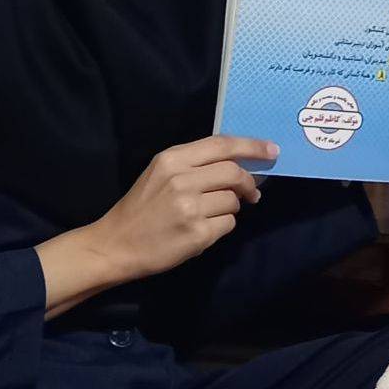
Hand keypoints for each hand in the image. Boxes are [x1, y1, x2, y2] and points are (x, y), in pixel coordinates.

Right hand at [86, 135, 278, 281]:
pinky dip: (223, 226)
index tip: (272, 150)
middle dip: (249, 182)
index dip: (251, 145)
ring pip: (234, 200)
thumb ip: (194, 163)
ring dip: (232, 207)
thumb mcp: (160, 172)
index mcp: (172, 159)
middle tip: (252, 193)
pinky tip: (204, 229)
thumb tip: (238, 162)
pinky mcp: (197, 234)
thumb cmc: (141, 206)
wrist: (116, 244)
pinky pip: (228, 224)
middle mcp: (182, 179)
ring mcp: (190, 208)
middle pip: (234, 172)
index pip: (222, 144)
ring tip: (212, 213)